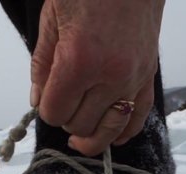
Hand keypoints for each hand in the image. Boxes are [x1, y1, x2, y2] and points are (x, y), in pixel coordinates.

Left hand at [31, 0, 164, 155]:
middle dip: (66, 120)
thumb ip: (42, 66)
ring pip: (110, 130)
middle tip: (63, 104)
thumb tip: (37, 102)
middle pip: (81, 125)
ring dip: (93, 138)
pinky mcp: (148, 77)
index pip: (55, 112)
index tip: (46, 99)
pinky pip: (138, 118)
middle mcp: (109, 75)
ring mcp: (133, 79)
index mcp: (79, 61)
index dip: (46, 110)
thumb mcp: (52, 20)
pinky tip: (112, 135)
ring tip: (81, 139)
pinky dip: (124, 132)